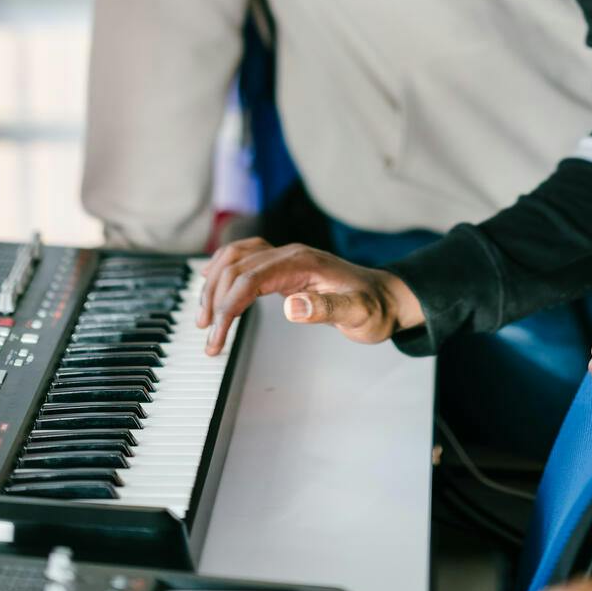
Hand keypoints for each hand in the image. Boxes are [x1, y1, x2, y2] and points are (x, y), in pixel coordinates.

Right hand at [195, 237, 425, 355]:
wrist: (387, 298)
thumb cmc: (374, 307)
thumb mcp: (358, 313)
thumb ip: (326, 308)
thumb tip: (291, 305)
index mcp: (302, 263)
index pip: (250, 278)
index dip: (228, 305)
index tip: (217, 335)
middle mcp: (290, 254)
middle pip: (236, 267)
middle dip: (215, 299)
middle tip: (209, 336)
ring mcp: (286, 257)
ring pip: (236, 257)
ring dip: (214, 283)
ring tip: (204, 315)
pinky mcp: (285, 265)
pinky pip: (245, 257)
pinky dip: (223, 267)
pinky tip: (211, 279)